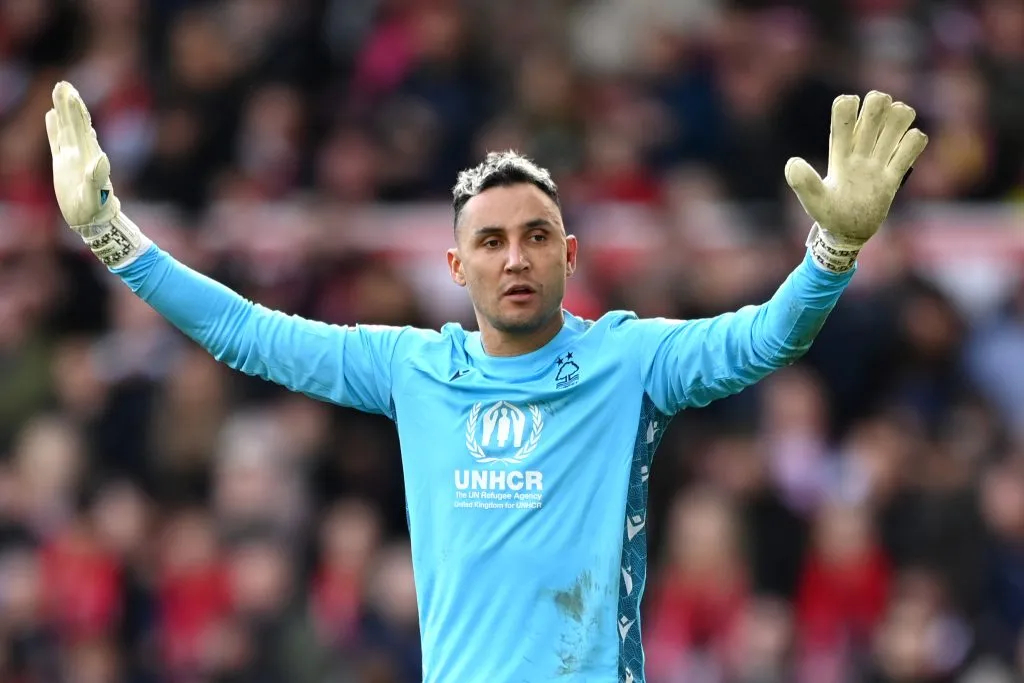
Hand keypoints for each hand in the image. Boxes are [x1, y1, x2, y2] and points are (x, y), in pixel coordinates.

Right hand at [45, 81, 147, 266]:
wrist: (94, 222)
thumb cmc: (94, 211)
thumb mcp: (95, 196)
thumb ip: (97, 178)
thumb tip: (101, 157)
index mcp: (88, 157)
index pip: (82, 128)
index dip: (76, 110)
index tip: (71, 92)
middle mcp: (81, 154)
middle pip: (74, 124)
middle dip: (69, 104)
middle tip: (63, 83)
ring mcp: (72, 158)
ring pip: (66, 129)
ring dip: (63, 111)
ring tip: (59, 92)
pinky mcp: (63, 165)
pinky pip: (57, 141)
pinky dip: (54, 128)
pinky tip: (51, 116)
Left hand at [785, 91, 927, 244]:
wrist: (848, 234)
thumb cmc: (829, 216)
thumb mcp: (814, 202)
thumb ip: (804, 184)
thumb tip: (793, 163)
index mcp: (840, 153)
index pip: (844, 117)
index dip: (848, 106)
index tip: (848, 107)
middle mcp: (860, 151)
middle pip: (875, 108)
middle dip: (878, 103)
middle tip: (877, 120)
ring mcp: (879, 161)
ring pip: (897, 120)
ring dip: (900, 118)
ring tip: (893, 135)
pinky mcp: (894, 175)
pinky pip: (913, 145)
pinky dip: (914, 141)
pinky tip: (906, 150)